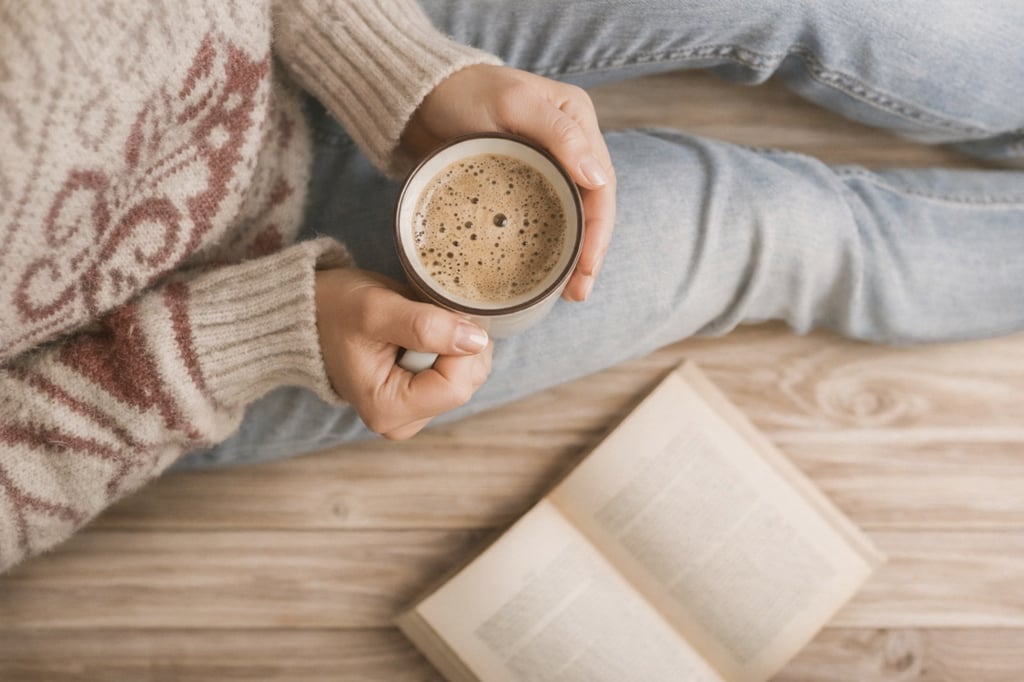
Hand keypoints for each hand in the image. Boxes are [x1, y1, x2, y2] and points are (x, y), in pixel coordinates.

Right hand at [315, 268, 491, 439]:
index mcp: (387, 409)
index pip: (456, 386)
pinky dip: (452, 347)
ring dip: (456, 342)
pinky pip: (458, 372)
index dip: (461, 347)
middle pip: (466, 383)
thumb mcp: (376, 310)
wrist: (314, 312)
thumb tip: (477, 341)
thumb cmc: (335, 310)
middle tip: (430, 313)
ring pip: (467, 376)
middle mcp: (401, 421)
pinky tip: (425, 334)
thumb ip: (426, 326)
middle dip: (459, 343)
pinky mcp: (419, 399)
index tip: (445, 313)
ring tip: (421, 323)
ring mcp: (411, 413)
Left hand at [403, 64, 615, 301]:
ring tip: (570, 292)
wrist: (422, 96)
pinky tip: (548, 270)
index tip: (587, 267)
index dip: (600, 230)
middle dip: (591, 252)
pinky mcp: (524, 179)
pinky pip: (546, 214)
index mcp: (577, 120)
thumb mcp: (512, 105)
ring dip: (575, 254)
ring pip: (573, 214)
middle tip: (579, 292)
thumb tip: (597, 177)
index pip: (602, 183)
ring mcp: (548, 163)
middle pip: (592, 205)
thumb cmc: (464, 91)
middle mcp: (570, 143)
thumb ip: (558, 135)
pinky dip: (551, 243)